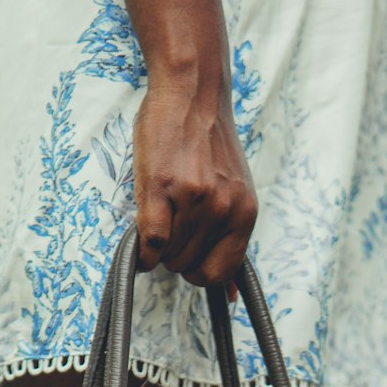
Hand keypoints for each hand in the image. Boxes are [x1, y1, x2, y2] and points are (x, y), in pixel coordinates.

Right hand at [132, 82, 257, 287]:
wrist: (192, 91)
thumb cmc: (208, 144)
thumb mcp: (235, 192)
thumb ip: (231, 239)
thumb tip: (232, 295)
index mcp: (244, 213)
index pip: (220, 274)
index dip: (199, 272)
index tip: (190, 255)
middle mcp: (222, 208)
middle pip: (189, 267)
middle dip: (175, 256)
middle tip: (172, 227)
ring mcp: (193, 198)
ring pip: (168, 257)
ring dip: (158, 249)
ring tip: (160, 218)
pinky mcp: (162, 188)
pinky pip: (151, 242)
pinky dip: (142, 251)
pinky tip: (142, 242)